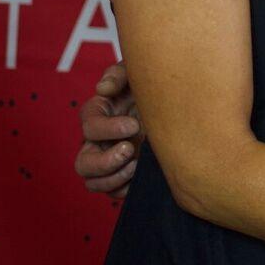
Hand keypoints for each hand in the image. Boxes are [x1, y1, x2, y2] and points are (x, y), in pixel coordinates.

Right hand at [74, 61, 142, 197]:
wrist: (182, 102)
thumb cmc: (155, 83)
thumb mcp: (138, 72)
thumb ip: (119, 74)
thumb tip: (102, 89)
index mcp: (100, 113)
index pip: (89, 125)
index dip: (108, 128)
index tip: (133, 124)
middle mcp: (99, 140)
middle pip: (83, 163)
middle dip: (105, 162)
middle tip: (130, 150)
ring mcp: (110, 160)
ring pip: (93, 182)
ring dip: (114, 178)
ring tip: (138, 166)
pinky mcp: (124, 174)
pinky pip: (114, 192)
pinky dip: (126, 188)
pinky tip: (143, 174)